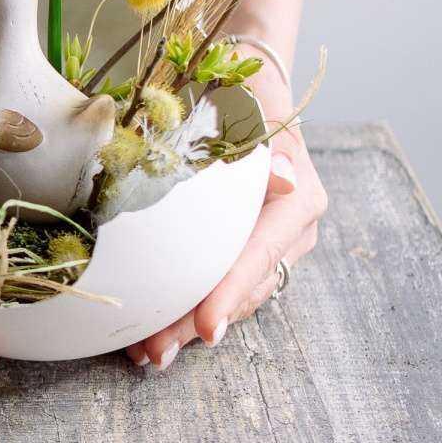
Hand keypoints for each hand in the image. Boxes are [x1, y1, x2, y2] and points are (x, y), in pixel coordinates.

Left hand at [125, 70, 326, 368]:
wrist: (245, 89)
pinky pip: (211, 286)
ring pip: (224, 297)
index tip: (206, 326)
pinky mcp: (236, 249)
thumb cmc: (244, 95)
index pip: (259, 255)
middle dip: (196, 324)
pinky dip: (179, 309)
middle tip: (156, 353)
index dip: (232, 293)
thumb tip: (286, 180)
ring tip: (144, 353)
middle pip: (240, 289)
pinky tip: (145, 333)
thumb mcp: (254, 109)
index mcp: (298, 202)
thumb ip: (269, 147)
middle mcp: (288, 232)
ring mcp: (264, 245)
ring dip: (183, 326)